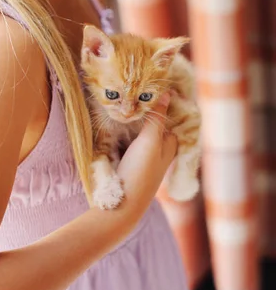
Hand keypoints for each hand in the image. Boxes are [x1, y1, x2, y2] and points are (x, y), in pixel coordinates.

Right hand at [116, 93, 176, 218]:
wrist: (121, 206)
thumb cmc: (140, 172)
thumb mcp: (150, 142)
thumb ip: (157, 118)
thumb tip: (167, 93)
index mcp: (171, 145)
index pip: (171, 116)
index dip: (166, 100)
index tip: (156, 82)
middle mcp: (160, 150)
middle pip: (156, 122)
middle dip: (149, 108)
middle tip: (137, 87)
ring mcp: (144, 156)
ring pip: (141, 130)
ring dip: (135, 117)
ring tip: (128, 97)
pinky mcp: (129, 161)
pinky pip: (129, 138)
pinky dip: (126, 128)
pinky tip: (118, 119)